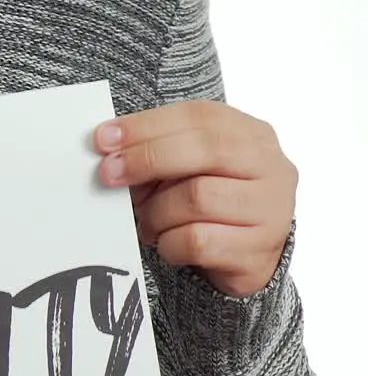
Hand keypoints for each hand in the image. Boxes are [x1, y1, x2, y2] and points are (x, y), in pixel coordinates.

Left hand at [93, 100, 297, 296]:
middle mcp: (271, 167)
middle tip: (109, 174)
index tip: (104, 138)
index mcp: (252, 135)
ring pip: (197, 198)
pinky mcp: (258, 249)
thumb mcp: (189, 172)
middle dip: (147, 159)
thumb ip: (159, 154)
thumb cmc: (210, 208)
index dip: (147, 125)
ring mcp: (271, 209)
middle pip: (204, 149)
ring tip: (148, 223)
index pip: (199, 116)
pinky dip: (169, 244)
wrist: (247, 258)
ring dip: (157, 213)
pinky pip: (197, 241)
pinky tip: (167, 243)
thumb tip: (109, 150)